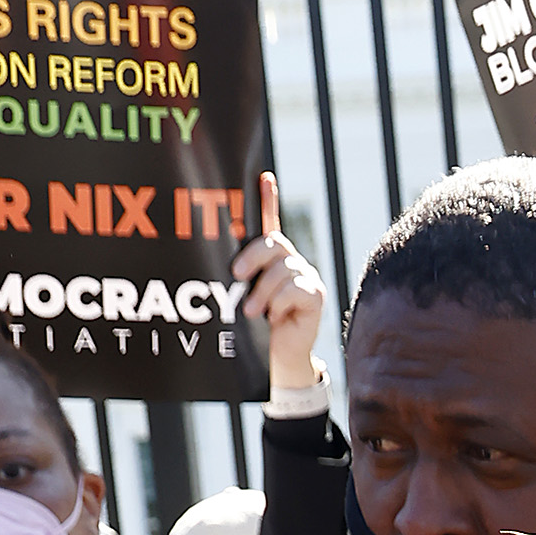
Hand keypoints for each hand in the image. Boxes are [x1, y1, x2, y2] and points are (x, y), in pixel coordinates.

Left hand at [230, 168, 327, 400]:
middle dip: (252, 257)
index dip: (268, 199)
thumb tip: (218, 266)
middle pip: (273, 242)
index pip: (269, 223)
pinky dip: (279, 304)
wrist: (278, 357)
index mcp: (271, 259)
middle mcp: (290, 262)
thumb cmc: (256, 327)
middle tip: (237, 276)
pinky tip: (275, 318)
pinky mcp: (316, 294)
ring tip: (252, 312)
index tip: (263, 177)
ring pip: (282, 269)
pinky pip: (295, 289)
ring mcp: (305, 276)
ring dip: (263, 293)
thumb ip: (238, 278)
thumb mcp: (241, 297)